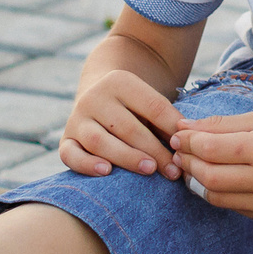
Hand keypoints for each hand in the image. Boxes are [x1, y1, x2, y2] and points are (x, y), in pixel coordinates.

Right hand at [61, 69, 182, 179]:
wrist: (98, 93)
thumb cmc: (135, 106)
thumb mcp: (150, 103)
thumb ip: (166, 119)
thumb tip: (184, 141)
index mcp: (121, 81)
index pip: (153, 107)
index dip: (172, 129)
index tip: (186, 149)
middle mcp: (95, 97)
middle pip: (128, 127)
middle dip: (154, 150)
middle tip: (173, 170)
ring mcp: (77, 118)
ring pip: (99, 141)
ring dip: (127, 157)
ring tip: (149, 170)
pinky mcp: (66, 139)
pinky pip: (70, 154)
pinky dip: (86, 165)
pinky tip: (106, 172)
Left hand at [172, 111, 252, 221]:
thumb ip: (224, 124)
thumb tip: (185, 126)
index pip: (211, 148)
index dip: (188, 141)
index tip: (178, 134)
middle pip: (207, 176)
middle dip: (188, 162)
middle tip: (181, 150)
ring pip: (214, 196)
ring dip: (197, 180)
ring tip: (194, 164)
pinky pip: (231, 206)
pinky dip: (217, 192)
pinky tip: (218, 177)